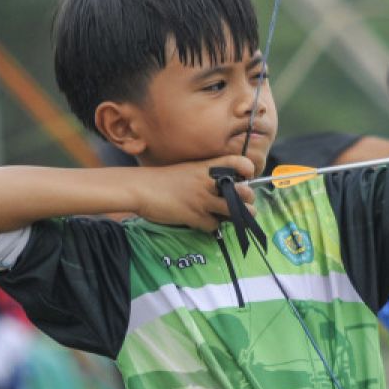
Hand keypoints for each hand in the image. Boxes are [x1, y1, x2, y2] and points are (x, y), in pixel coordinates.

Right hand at [131, 155, 256, 231]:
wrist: (140, 187)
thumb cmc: (165, 179)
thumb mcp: (190, 169)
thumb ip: (208, 176)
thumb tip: (228, 187)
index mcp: (208, 167)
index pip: (240, 162)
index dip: (248, 170)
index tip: (246, 177)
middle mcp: (209, 182)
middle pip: (244, 192)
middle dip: (248, 200)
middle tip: (244, 203)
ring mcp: (202, 199)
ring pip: (234, 211)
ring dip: (239, 217)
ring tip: (235, 217)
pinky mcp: (193, 215)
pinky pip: (213, 225)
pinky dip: (211, 226)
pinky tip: (204, 222)